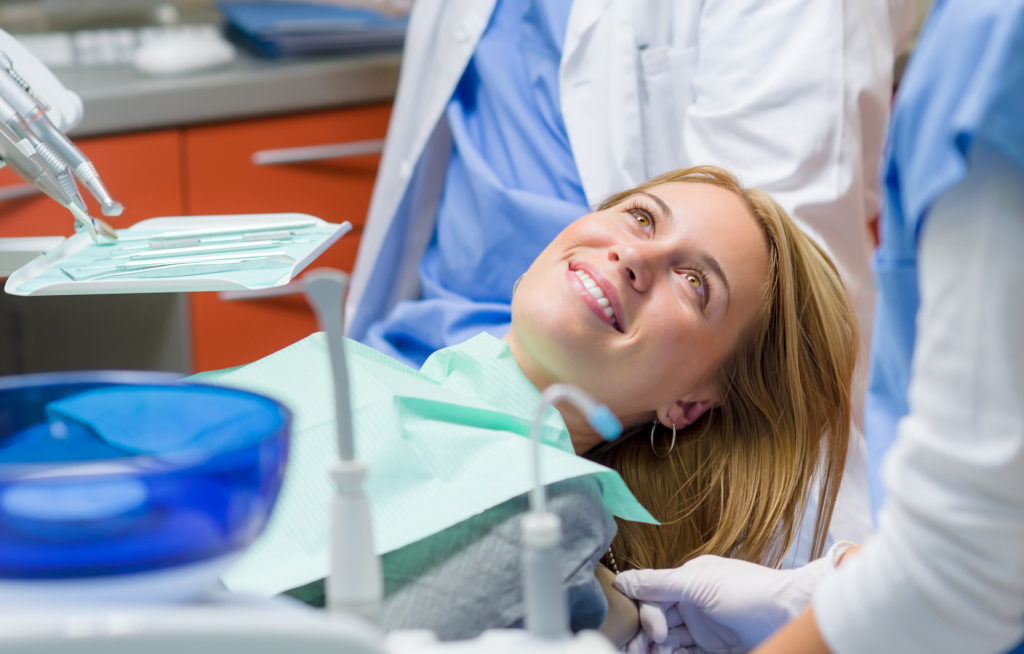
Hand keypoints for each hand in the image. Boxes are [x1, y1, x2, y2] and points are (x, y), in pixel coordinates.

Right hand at [613, 553, 837, 652]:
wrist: (790, 616)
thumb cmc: (748, 592)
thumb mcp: (697, 583)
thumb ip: (657, 584)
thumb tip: (620, 581)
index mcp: (688, 581)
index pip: (653, 598)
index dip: (646, 615)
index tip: (653, 633)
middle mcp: (692, 603)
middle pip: (657, 621)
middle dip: (645, 636)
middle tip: (640, 651)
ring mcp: (704, 628)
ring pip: (668, 641)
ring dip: (656, 650)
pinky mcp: (715, 649)